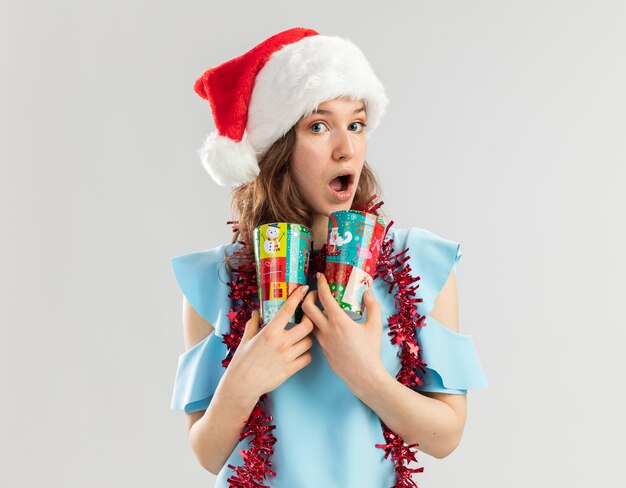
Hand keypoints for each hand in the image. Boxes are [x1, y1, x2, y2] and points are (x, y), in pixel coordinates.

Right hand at [226, 284, 313, 399]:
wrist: (242, 385)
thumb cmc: (242, 361)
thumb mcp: (246, 339)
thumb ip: (253, 324)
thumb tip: (256, 312)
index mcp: (269, 331)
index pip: (288, 309)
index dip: (298, 296)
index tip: (305, 289)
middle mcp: (280, 342)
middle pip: (307, 325)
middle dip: (309, 320)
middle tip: (307, 319)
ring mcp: (287, 356)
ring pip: (309, 341)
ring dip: (307, 339)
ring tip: (301, 339)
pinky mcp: (291, 369)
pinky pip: (307, 358)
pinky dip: (306, 354)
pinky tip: (300, 353)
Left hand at [301, 272, 384, 393]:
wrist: (363, 377)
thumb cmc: (370, 352)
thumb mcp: (375, 326)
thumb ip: (373, 306)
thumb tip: (367, 292)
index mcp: (339, 321)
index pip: (324, 297)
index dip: (321, 283)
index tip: (320, 275)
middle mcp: (326, 330)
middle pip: (306, 308)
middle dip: (307, 296)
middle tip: (317, 293)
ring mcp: (322, 341)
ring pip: (308, 321)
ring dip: (310, 311)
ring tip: (320, 307)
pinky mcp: (322, 349)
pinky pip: (314, 332)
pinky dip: (315, 324)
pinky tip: (325, 323)